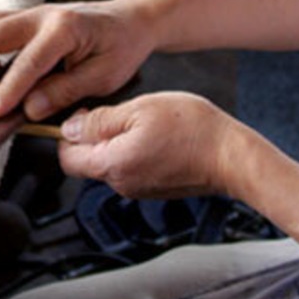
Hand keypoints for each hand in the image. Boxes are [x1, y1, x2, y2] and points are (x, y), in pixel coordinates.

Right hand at [0, 0, 154, 120]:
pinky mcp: (23, 19)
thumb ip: (65, 92)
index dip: (4, 92)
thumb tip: (30, 109)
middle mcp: (42, 14)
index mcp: (66, 28)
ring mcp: (30, 13)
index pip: (26, 63)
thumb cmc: (120, 47)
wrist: (129, 21)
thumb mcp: (103, 77)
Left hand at [57, 92, 241, 200]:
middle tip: (119, 114)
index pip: (66, 158)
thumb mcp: (139, 110)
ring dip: (117, 142)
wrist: (231, 157)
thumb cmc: (194, 131)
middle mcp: (120, 184)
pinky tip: (156, 136)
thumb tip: (70, 128)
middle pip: (87, 161)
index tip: (84, 114)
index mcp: (111, 164)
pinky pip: (131, 169)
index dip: (68, 134)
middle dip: (94, 137)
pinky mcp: (154, 189)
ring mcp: (138, 189)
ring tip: (143, 123)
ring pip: (110, 164)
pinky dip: (135, 152)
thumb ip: (99, 121)